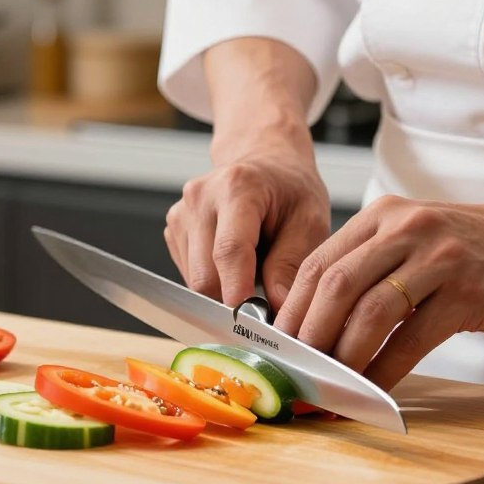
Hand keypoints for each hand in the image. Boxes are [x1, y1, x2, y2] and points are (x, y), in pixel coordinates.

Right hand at [165, 37, 330, 310]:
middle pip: (205, 274)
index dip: (237, 291)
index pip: (229, 250)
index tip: (250, 322)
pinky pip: (188, 273)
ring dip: (224, 288)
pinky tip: (233, 261)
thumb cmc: (289, 189)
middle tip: (266, 302)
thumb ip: (292, 265)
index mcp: (237, 186)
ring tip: (253, 266)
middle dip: (233, 298)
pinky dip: (213, 278)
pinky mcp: (174, 227)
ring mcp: (182, 212)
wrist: (266, 161)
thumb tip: (279, 311)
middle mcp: (200, 197)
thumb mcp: (309, 221)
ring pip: (194, 280)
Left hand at [273, 194, 483, 390]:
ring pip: (371, 312)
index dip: (291, 310)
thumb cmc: (461, 248)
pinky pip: (413, 339)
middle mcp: (402, 231)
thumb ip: (363, 267)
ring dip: (343, 357)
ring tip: (329, 387)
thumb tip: (311, 325)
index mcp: (378, 217)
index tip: (276, 347)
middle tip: (296, 372)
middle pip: (336, 285)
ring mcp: (436, 259)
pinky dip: (386, 369)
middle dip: (309, 336)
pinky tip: (372, 390)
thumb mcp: (405, 238)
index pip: (317, 264)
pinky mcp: (466, 292)